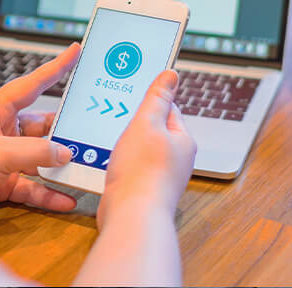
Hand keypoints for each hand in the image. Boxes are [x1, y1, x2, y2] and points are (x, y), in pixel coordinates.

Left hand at [0, 43, 80, 224]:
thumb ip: (34, 152)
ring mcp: (4, 158)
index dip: (54, 68)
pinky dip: (49, 193)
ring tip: (85, 169)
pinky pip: (33, 185)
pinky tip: (66, 199)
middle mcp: (2, 132)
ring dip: (60, 166)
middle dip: (64, 131)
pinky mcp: (4, 183)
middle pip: (42, 126)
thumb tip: (66, 152)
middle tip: (91, 130)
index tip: (74, 52)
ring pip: (41, 158)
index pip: (31, 85)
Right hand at [97, 70, 195, 229]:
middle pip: (154, 129)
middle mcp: (176, 158)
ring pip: (141, 148)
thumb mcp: (146, 123)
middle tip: (116, 114)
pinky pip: (132, 166)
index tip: (132, 92)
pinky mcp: (144, 188)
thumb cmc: (141, 171)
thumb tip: (171, 75)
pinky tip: (107, 160)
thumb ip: (157, 97)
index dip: (150, 98)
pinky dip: (120, 161)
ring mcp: (161, 175)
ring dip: (125, 143)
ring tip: (110, 138)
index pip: (169, 108)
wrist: (131, 217)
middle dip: (134, 122)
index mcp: (183, 139)